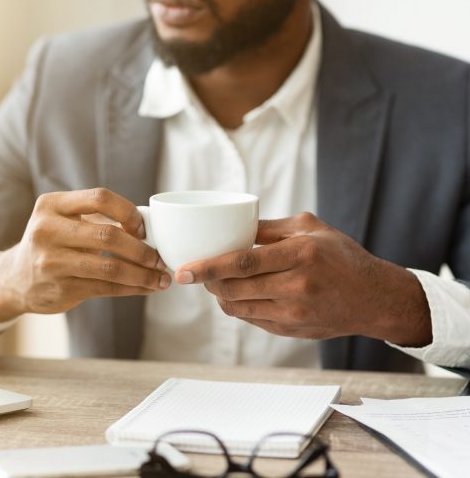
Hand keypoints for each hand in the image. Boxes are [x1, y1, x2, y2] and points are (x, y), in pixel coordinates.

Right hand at [0, 188, 169, 322]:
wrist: (15, 279)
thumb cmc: (52, 243)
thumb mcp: (63, 220)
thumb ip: (97, 217)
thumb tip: (151, 227)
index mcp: (52, 205)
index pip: (100, 198)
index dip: (128, 211)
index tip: (143, 227)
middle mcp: (47, 231)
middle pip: (108, 235)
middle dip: (142, 249)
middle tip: (160, 258)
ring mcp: (52, 262)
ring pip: (110, 267)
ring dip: (142, 274)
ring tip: (161, 277)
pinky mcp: (61, 288)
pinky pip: (107, 288)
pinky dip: (133, 288)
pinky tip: (147, 287)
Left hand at [174, 212, 431, 346]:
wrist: (374, 298)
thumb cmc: (341, 256)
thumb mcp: (310, 228)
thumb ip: (269, 227)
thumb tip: (231, 226)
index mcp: (300, 255)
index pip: (242, 263)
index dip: (208, 268)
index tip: (183, 270)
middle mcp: (297, 287)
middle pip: (233, 289)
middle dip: (207, 282)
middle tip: (194, 272)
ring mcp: (293, 314)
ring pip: (238, 308)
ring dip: (219, 295)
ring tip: (214, 281)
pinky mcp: (291, 331)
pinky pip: (251, 319)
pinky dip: (237, 306)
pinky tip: (237, 293)